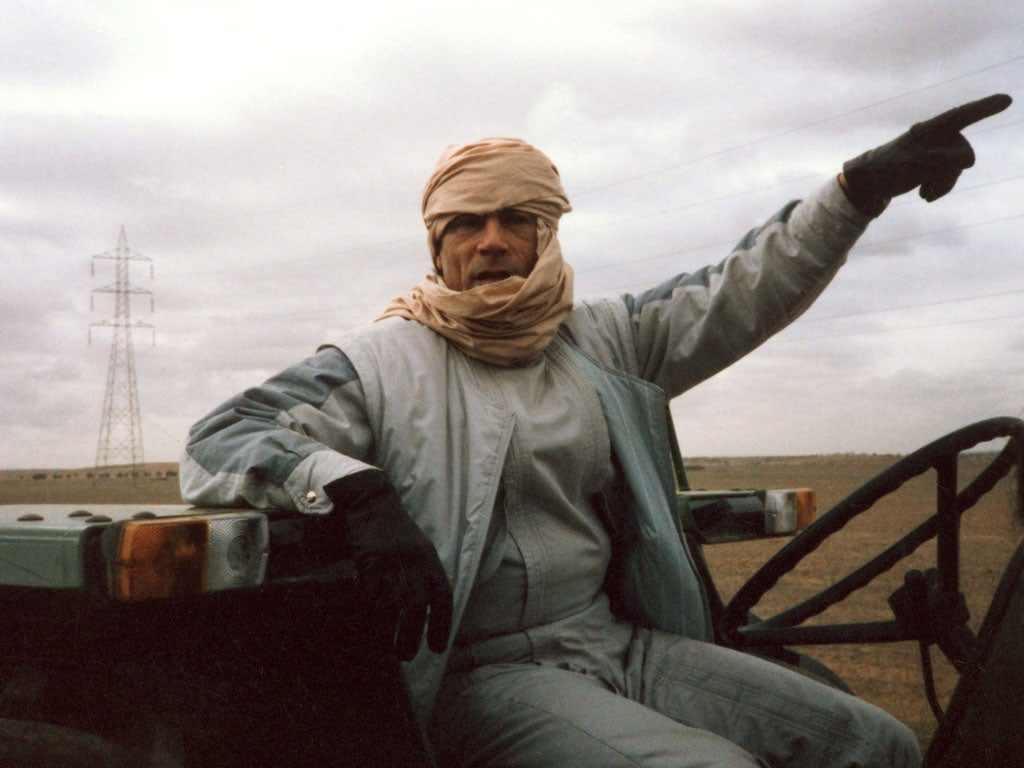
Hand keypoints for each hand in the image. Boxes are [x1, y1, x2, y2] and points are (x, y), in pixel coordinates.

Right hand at [325, 470, 452, 660]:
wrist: (373, 502)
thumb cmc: (397, 532)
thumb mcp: (420, 551)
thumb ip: (426, 577)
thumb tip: (427, 613)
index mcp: (430, 561)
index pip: (443, 598)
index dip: (442, 625)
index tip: (437, 648)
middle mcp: (414, 562)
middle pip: (416, 606)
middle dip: (412, 635)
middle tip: (407, 656)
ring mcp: (390, 562)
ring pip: (390, 606)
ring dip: (387, 632)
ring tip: (386, 650)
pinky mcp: (368, 562)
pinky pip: (368, 597)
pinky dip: (367, 616)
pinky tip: (367, 629)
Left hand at [841, 93, 1011, 216]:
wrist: (873, 181)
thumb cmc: (887, 167)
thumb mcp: (908, 164)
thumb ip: (937, 159)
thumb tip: (966, 160)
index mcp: (932, 128)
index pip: (962, 116)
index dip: (985, 108)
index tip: (1006, 99)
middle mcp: (941, 137)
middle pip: (964, 156)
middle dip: (948, 173)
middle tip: (923, 182)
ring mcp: (942, 151)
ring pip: (958, 170)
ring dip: (942, 185)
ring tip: (922, 193)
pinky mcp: (939, 165)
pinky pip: (951, 179)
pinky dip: (939, 189)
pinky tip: (923, 195)